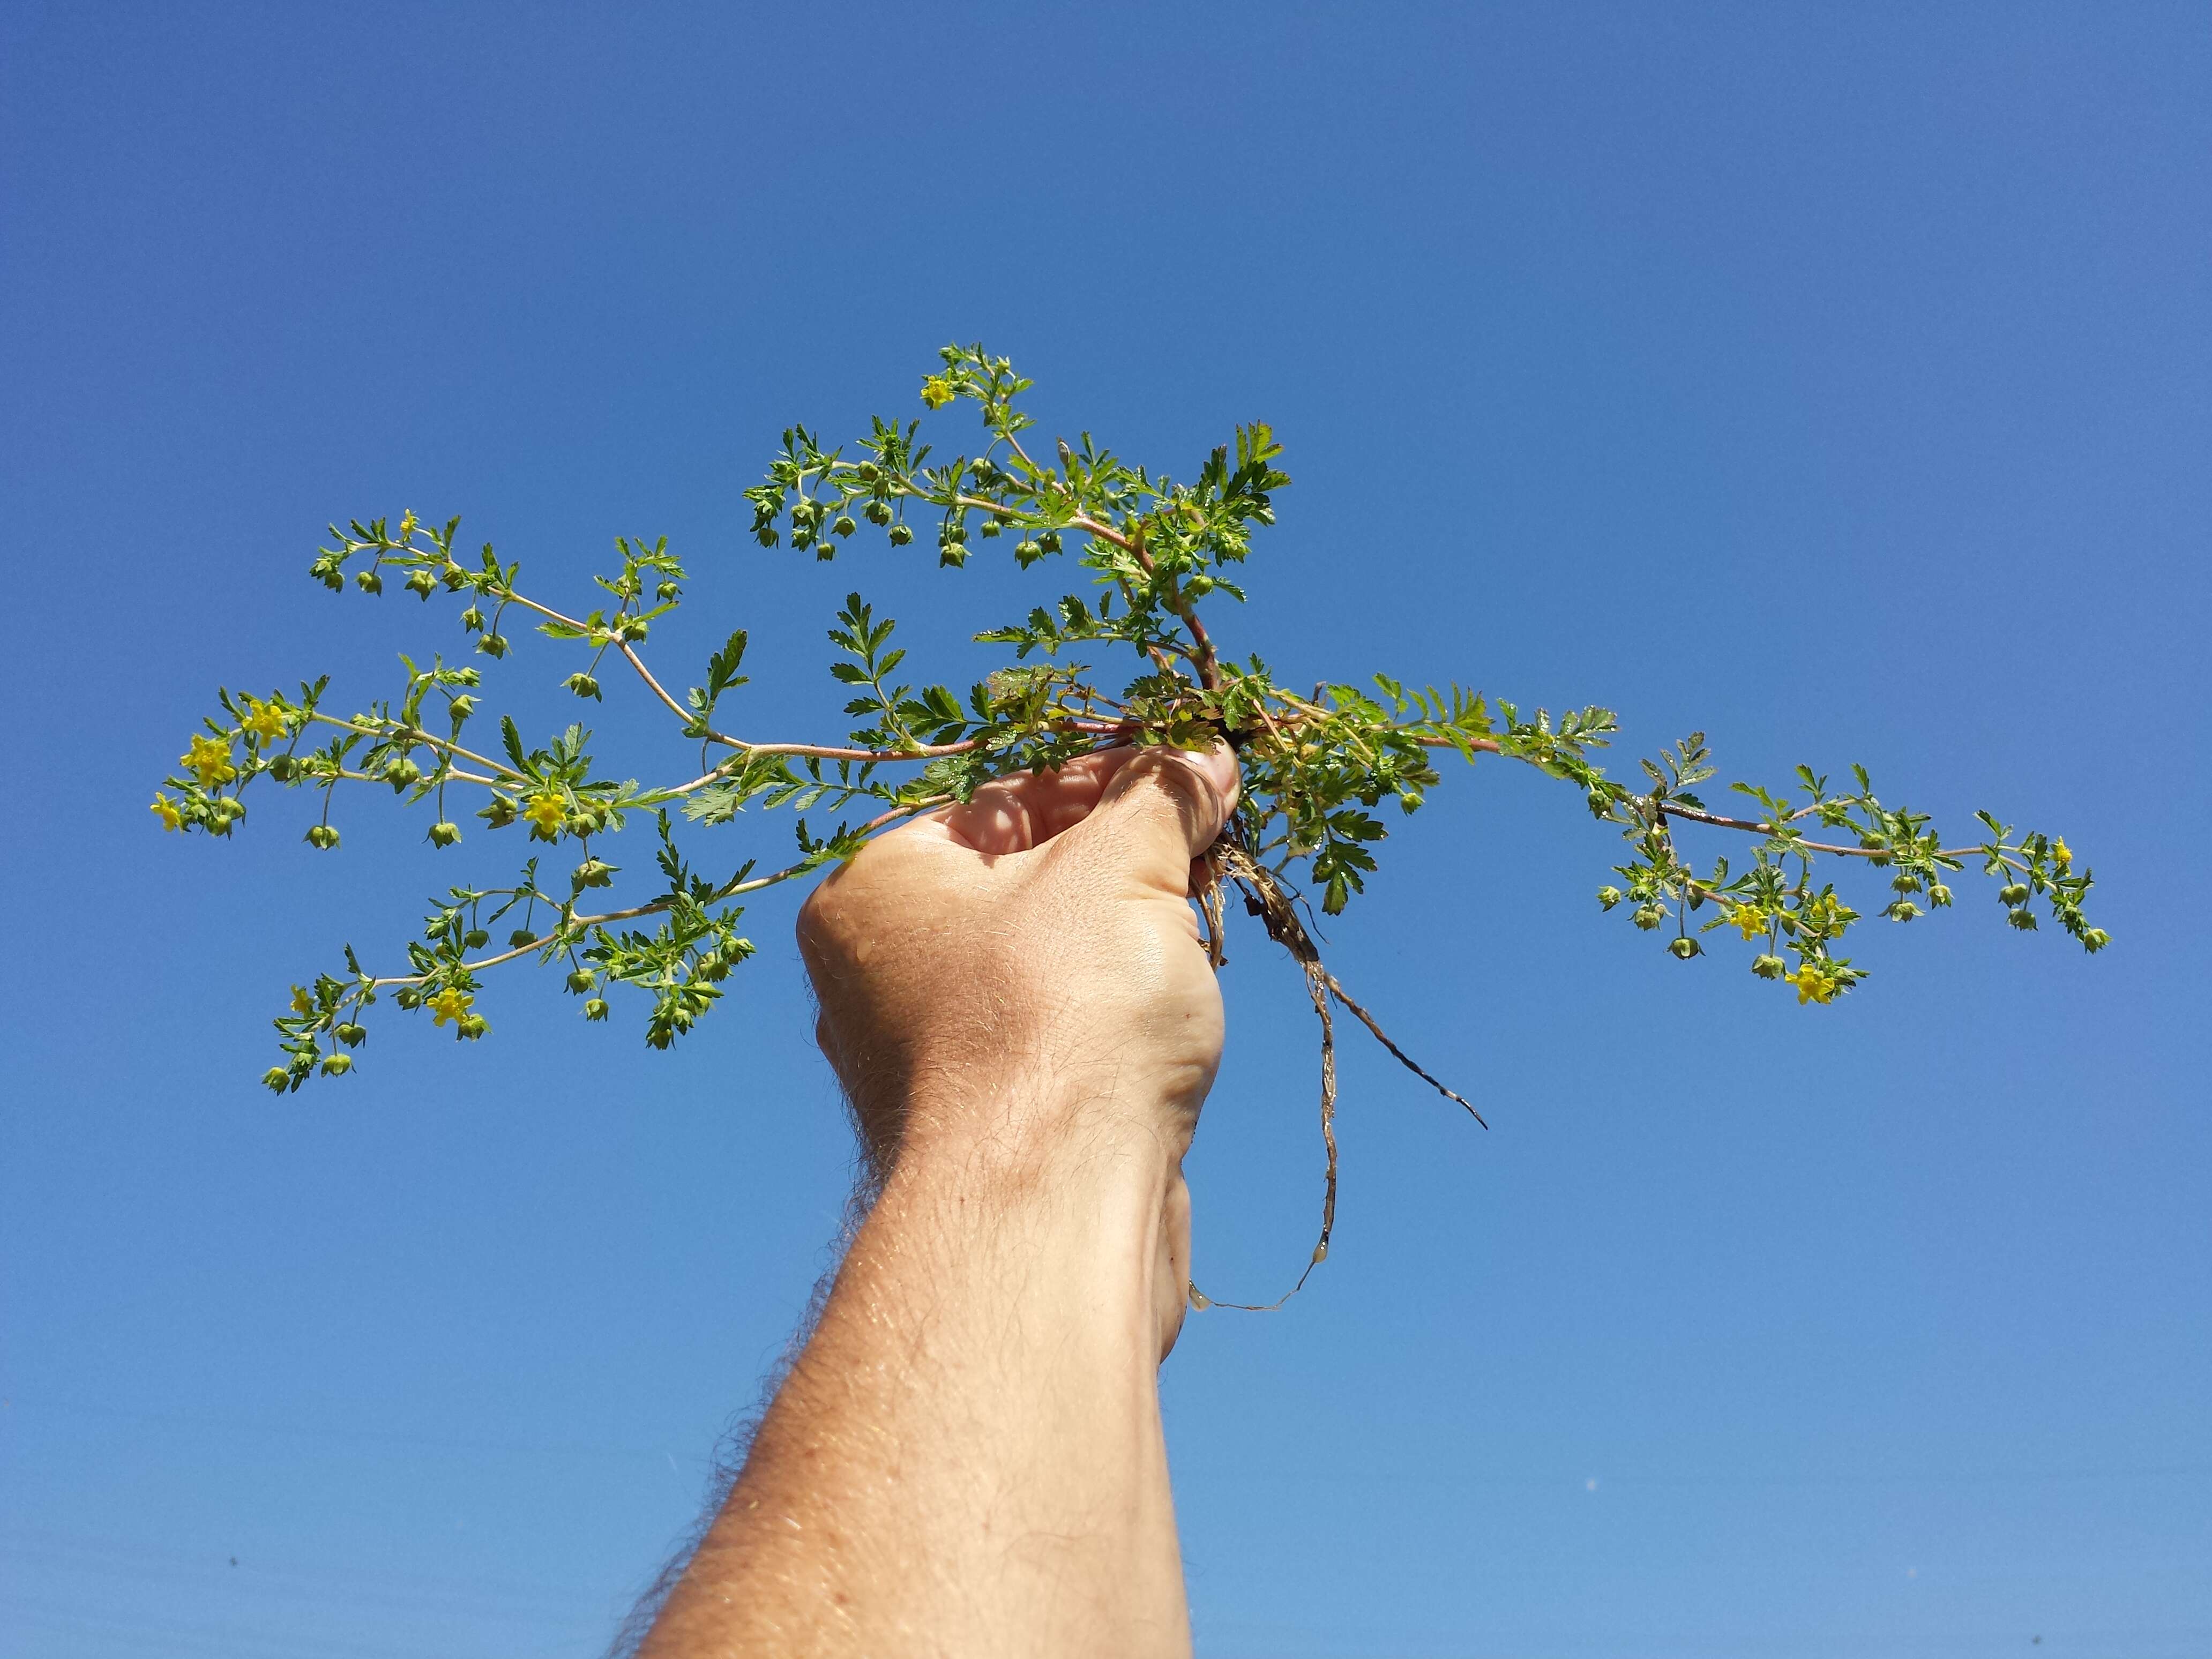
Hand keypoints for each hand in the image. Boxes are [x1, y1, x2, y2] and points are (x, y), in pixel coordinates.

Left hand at [797, 741, 1239, 1181]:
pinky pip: (1057, 1039)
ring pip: (1046, 962)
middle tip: (1208, 839)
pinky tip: (1176, 1011)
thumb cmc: (1058, 1016)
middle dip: (1123, 858)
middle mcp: (878, 972)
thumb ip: (1159, 800)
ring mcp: (927, 1058)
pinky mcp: (987, 1127)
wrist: (1050, 1207)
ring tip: (1202, 921)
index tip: (1191, 770)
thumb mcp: (1119, 869)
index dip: (1108, 775)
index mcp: (874, 889)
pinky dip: (1117, 1014)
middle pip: (1023, 879)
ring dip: (1130, 936)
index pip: (1002, 796)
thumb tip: (1201, 760)